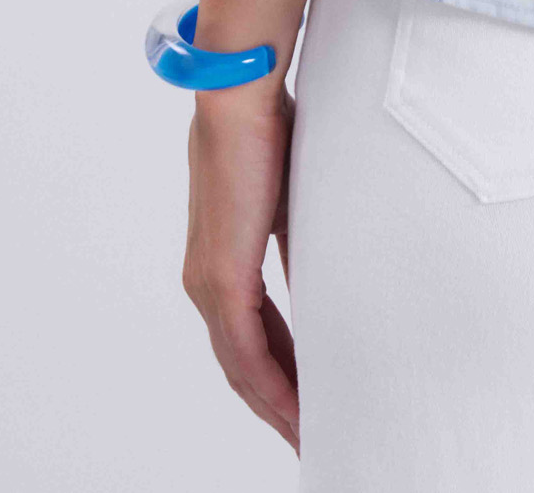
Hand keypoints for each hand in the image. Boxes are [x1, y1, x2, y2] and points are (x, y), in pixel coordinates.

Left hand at [184, 85, 299, 450]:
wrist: (240, 97)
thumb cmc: (268, 129)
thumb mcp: (293, 199)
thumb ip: (301, 242)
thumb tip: (326, 275)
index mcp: (222, 261)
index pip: (251, 337)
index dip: (281, 373)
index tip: (309, 401)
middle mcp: (206, 282)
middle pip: (243, 365)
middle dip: (279, 404)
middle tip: (312, 435)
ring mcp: (210, 284)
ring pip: (243, 367)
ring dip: (276, 405)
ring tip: (309, 435)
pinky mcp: (222, 281)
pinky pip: (247, 353)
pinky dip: (272, 387)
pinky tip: (296, 411)